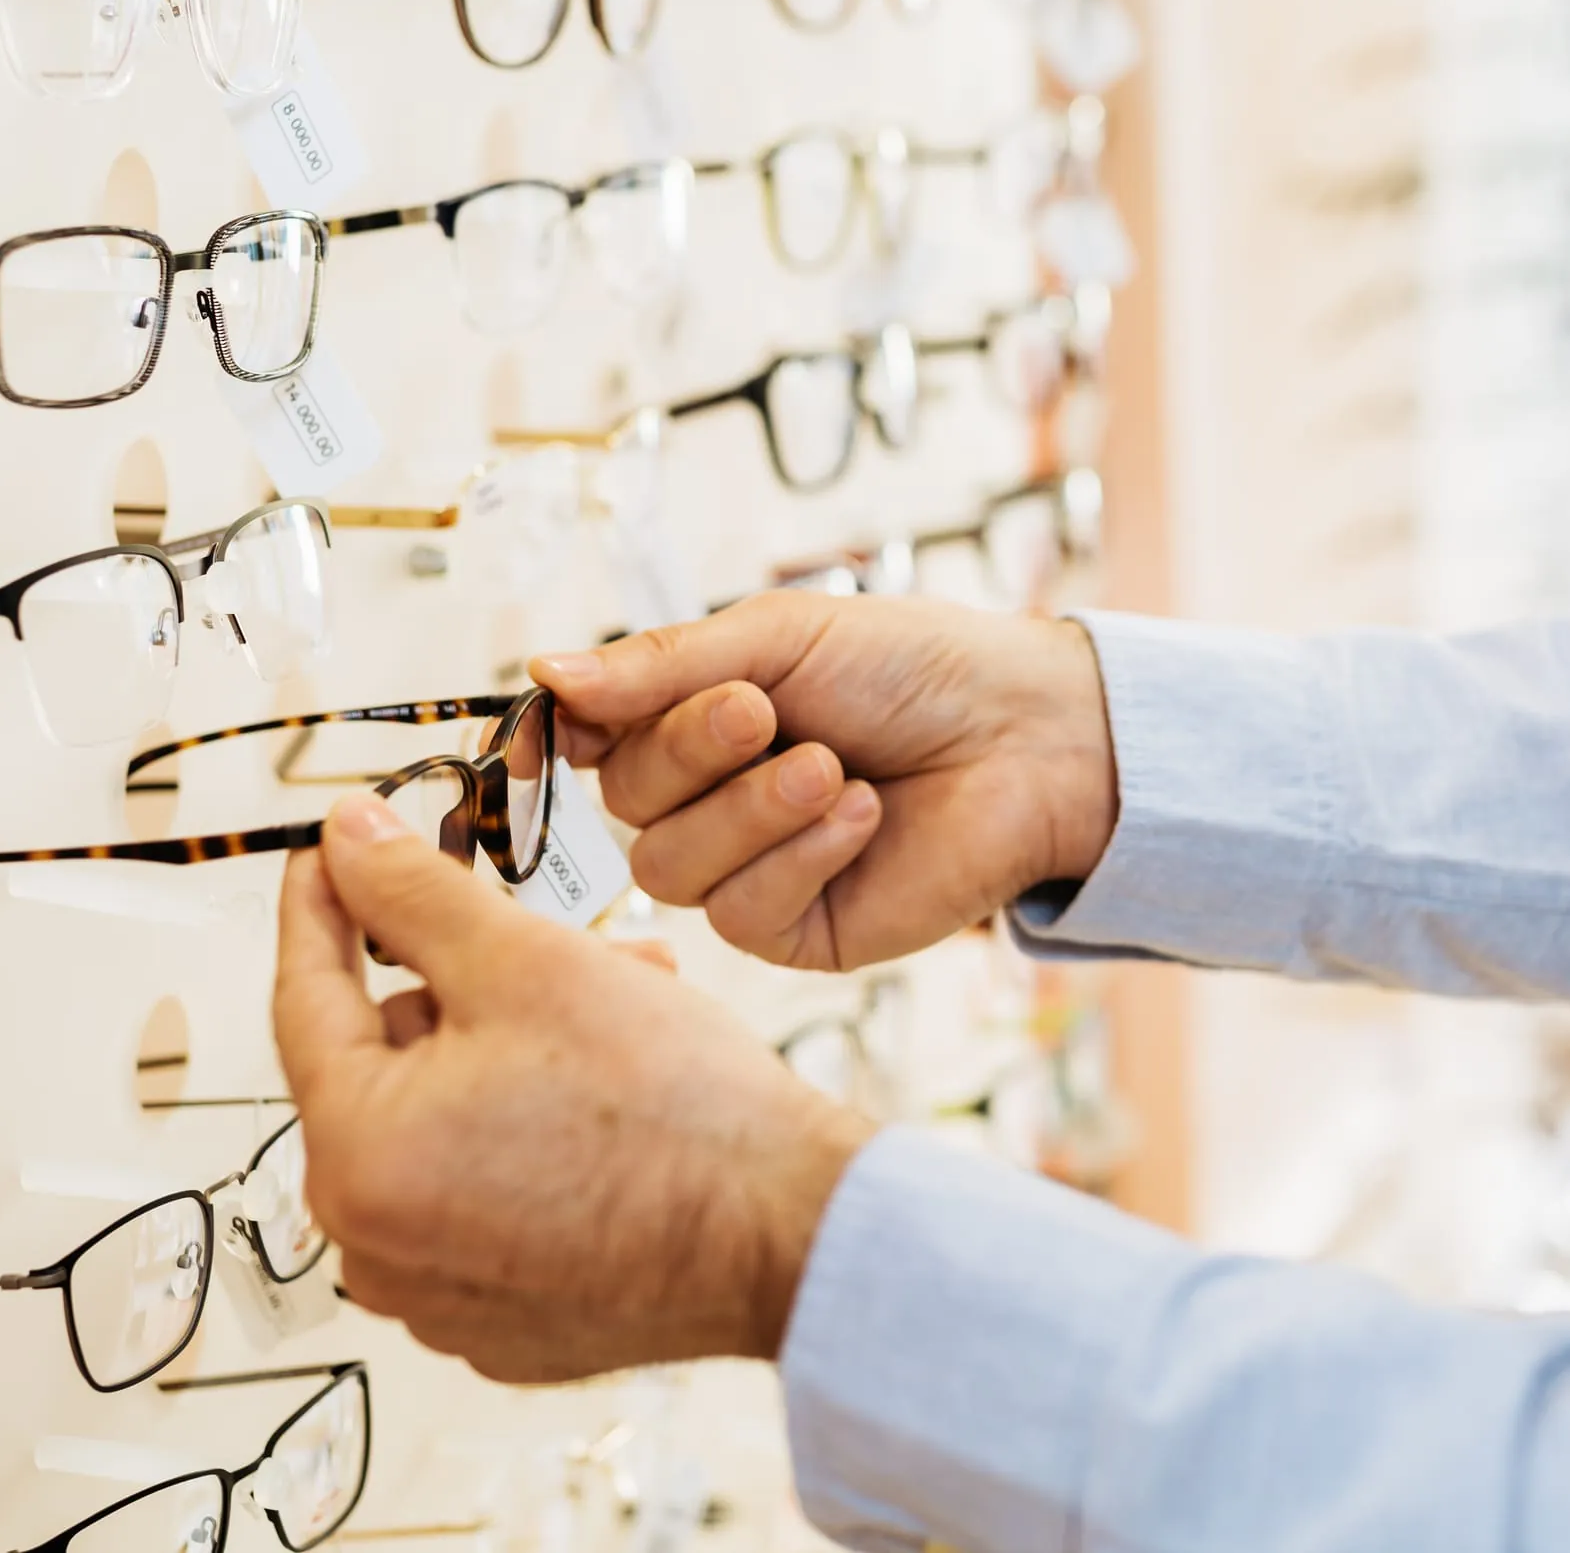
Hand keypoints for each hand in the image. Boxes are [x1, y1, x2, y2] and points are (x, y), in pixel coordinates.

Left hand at [274, 793, 875, 1383]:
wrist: (787, 1236)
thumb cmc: (671, 1112)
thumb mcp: (526, 963)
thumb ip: (413, 891)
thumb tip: (346, 839)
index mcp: (358, 1157)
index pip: (304, 1000)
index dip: (323, 907)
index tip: (333, 855)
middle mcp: (374, 1247)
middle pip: (385, 1070)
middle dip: (461, 991)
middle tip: (541, 946)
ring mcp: (437, 1296)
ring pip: (441, 1132)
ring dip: (504, 1060)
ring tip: (606, 1016)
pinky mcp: (501, 1324)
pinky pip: (481, 1203)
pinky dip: (524, 1144)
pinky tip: (602, 1107)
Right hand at [529, 592, 1117, 972]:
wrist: (1029, 736)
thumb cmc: (916, 670)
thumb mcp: (780, 638)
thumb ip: (659, 666)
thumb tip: (541, 674)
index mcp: (692, 724)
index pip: (586, 743)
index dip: (564, 739)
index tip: (562, 731)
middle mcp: (707, 803)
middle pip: (623, 804)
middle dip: (691, 751)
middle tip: (767, 712)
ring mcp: (748, 874)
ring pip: (669, 868)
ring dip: (751, 809)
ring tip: (834, 769)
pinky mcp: (797, 931)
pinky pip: (742, 913)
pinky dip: (800, 855)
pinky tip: (864, 817)